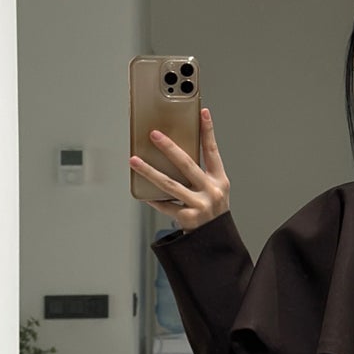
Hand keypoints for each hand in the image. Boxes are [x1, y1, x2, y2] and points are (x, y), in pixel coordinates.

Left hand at [130, 107, 229, 230]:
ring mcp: (199, 206)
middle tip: (154, 134)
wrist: (216, 241)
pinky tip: (142, 192)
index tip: (202, 112)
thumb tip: (173, 154)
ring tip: (134, 161)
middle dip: (169, 148)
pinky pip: (165, 205)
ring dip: (149, 171)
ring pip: (169, 185)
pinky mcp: (187, 219)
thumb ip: (200, 173)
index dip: (208, 131)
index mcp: (220, 181)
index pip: (213, 151)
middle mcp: (211, 192)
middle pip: (187, 165)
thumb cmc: (213, 212)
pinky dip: (153, 198)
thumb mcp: (215, 190)